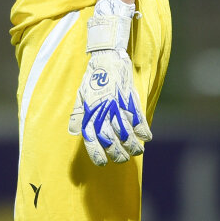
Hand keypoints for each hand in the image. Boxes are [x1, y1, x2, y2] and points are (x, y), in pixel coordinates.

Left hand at [68, 0, 150, 165]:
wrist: (106, 57)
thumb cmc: (92, 78)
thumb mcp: (80, 95)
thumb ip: (77, 114)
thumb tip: (73, 131)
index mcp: (89, 110)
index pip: (91, 137)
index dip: (97, 153)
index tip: (103, 163)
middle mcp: (102, 109)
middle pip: (111, 138)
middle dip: (117, 153)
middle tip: (122, 159)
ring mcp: (117, 103)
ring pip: (126, 131)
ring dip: (132, 145)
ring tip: (135, 151)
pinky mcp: (130, 97)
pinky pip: (138, 117)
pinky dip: (143, 130)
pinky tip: (146, 138)